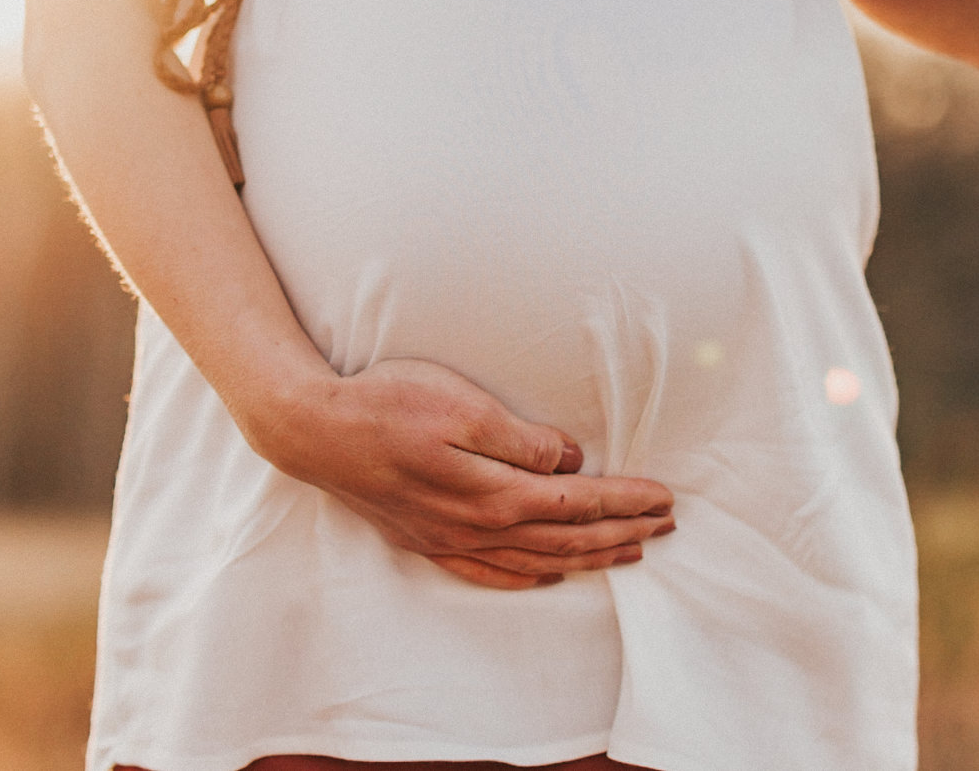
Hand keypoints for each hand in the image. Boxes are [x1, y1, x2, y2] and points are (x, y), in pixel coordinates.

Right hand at [255, 358, 674, 589]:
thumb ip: (520, 439)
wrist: (312, 430)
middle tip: (666, 526)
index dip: (626, 502)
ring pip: (535, 560)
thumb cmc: (387, 403)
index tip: (665, 498)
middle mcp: (475, 526)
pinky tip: (547, 575)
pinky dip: (527, 577)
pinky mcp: (425, 539)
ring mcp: (448, 539)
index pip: (577, 505)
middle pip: (565, 539)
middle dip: (621, 533)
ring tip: (629, 552)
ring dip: (588, 557)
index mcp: (491, 491)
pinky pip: (488, 572)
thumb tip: (570, 463)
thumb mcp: (460, 404)